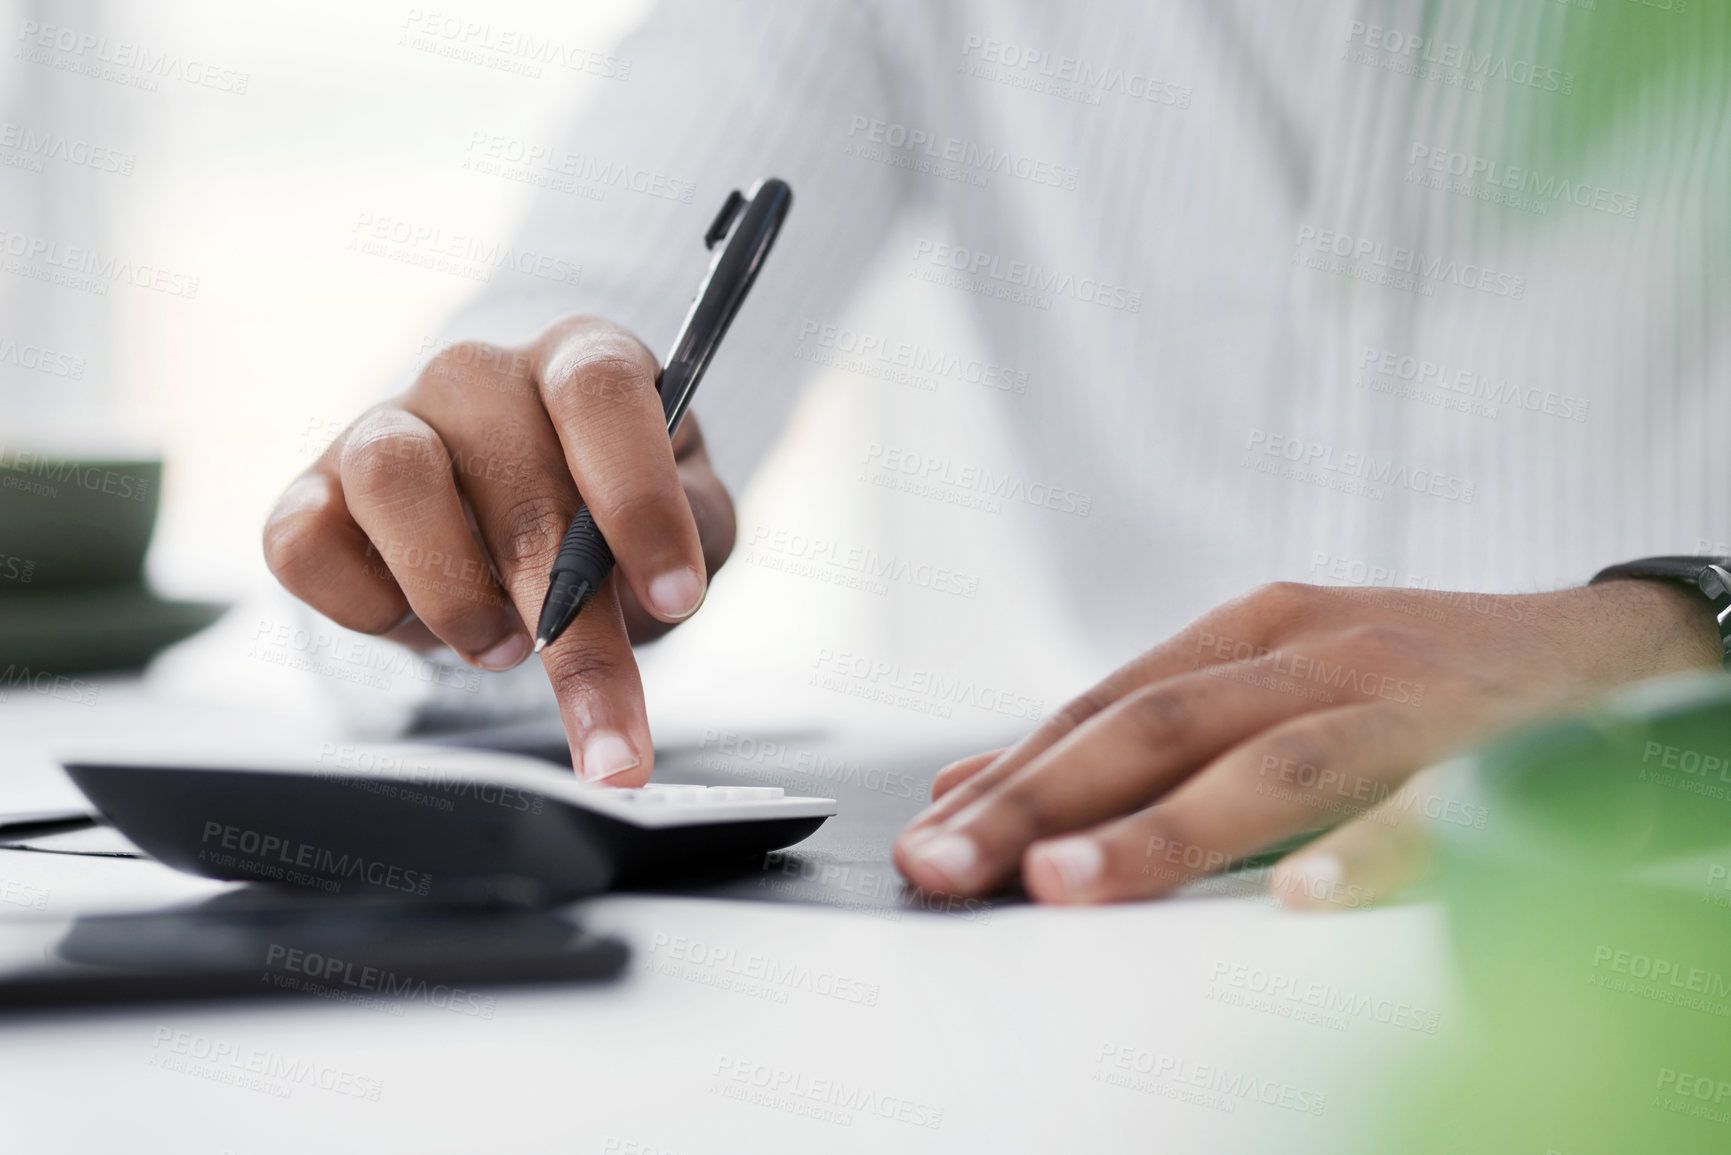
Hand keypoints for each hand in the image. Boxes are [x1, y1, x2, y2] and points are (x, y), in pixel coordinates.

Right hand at [262, 316, 735, 783]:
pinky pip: (306, 541)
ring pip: (393, 479)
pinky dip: (364, 606)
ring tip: (501, 650)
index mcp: (579, 358)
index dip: (639, 497)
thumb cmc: (607, 518)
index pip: (600, 391)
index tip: (675, 598)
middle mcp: (477, 374)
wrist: (508, 529)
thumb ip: (693, 535)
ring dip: (456, 594)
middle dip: (572, 625)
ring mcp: (385, 422)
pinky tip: (415, 622)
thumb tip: (661, 589)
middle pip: (516, 477)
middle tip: (609, 724)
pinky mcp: (313, 491)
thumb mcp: (684, 521)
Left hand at [892, 580, 1720, 904]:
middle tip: (943, 864)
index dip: (1013, 771)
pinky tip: (1301, 895)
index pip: (1106, 706)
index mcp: (1250, 633)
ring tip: (1063, 884)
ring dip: (1159, 831)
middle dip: (1037, 801)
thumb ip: (1140, 735)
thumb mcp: (1271, 681)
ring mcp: (1394, 694)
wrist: (1597, 650)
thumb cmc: (1409, 681)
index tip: (928, 833)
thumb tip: (971, 785)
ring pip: (1264, 764)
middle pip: (1152, 725)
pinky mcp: (1486, 751)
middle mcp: (1307, 650)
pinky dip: (1361, 852)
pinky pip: (1425, 811)